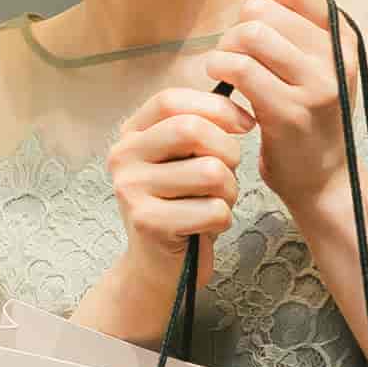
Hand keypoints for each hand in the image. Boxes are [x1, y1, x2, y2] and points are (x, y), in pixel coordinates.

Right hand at [106, 82, 249, 255]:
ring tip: (215, 202)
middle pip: (191, 129)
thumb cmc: (182, 205)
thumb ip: (199, 128)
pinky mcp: (147, 222)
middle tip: (229, 172)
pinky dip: (222, 220)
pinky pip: (212, 209)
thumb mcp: (185, 159)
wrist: (158, 266)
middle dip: (228, 151)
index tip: (245, 124)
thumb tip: (242, 111)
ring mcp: (130, 190)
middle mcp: (122, 157)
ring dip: (229, 190)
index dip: (216, 107)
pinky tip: (205, 226)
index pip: (171, 100)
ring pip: (210, 172)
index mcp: (131, 135)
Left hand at [202, 0, 350, 217]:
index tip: (249, 17)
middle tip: (235, 54)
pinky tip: (221, 82)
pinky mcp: (289, 112)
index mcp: (344, 40)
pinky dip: (219, 68)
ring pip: (250, 34)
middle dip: (236, 27)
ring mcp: (316, 86)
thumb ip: (295, 28)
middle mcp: (337, 58)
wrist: (323, 178)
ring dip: (225, 49)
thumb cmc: (308, 117)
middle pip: (263, 9)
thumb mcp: (317, 67)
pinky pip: (240, 68)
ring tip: (227, 70)